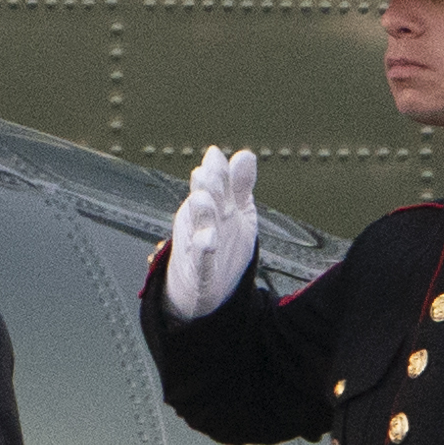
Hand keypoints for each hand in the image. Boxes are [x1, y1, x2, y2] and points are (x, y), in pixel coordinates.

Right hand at [165, 146, 258, 321]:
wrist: (205, 291)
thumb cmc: (222, 248)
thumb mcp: (237, 214)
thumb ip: (239, 186)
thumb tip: (246, 154)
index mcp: (211, 206)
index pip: (213, 184)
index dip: (215, 171)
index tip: (214, 155)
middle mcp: (201, 223)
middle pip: (204, 201)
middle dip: (206, 187)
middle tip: (206, 172)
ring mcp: (197, 247)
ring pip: (198, 228)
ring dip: (200, 213)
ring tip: (201, 199)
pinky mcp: (200, 273)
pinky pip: (201, 261)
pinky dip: (203, 251)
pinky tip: (208, 241)